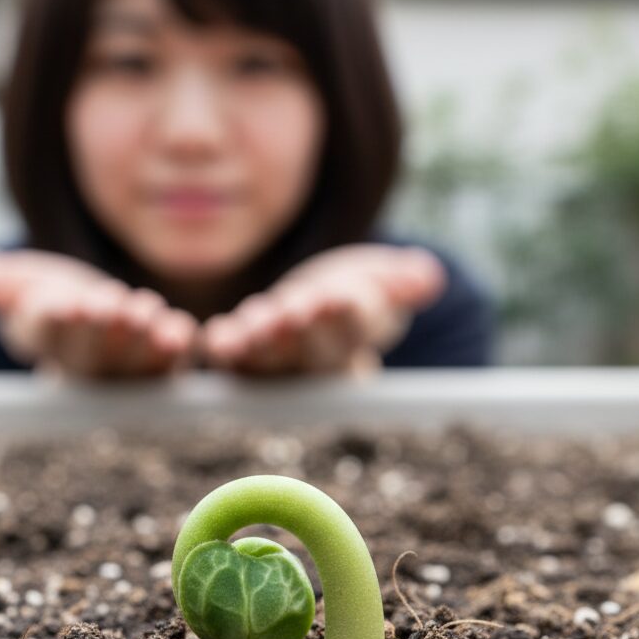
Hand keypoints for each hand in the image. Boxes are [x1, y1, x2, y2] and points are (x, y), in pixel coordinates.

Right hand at [0, 250, 198, 378]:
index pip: (44, 334)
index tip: (62, 305)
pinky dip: (179, 349)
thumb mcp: (29, 285)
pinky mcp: (167, 367)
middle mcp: (88, 369)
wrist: (106, 315)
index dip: (51, 321)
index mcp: (48, 342)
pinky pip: (174, 366)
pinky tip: (180, 331)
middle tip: (105, 305)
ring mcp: (129, 373)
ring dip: (140, 339)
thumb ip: (7, 283)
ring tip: (142, 311)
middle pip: (89, 357)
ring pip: (133, 364)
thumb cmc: (63, 298)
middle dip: (97, 330)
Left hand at [201, 245, 444, 374]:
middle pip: (311, 352)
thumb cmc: (351, 292)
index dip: (347, 315)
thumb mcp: (382, 280)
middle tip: (294, 313)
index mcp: (355, 342)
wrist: (311, 308)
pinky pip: (228, 356)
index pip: (356, 331)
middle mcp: (314, 362)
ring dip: (259, 344)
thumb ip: (401, 281)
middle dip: (302, 332)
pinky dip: (219, 348)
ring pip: (268, 358)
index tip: (339, 298)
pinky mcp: (238, 354)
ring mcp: (274, 361)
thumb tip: (427, 276)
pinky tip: (210, 337)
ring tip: (255, 326)